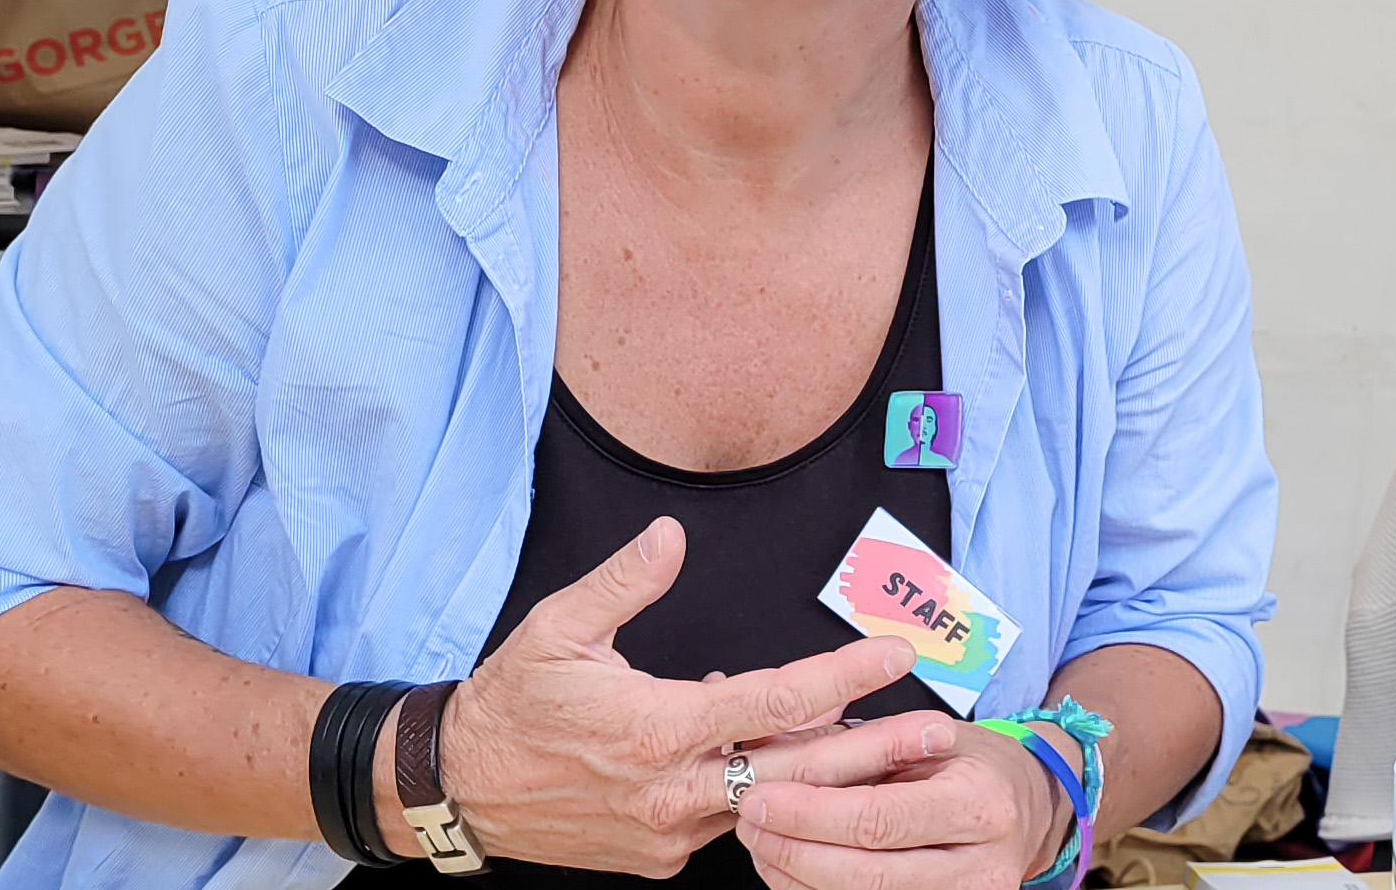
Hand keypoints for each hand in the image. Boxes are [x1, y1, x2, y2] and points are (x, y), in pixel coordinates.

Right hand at [435, 518, 916, 874]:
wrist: (460, 790)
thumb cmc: (510, 704)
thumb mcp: (557, 628)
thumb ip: (623, 582)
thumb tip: (670, 537)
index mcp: (656, 729)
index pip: (772, 702)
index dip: (840, 676)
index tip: (892, 655)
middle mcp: (672, 790)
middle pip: (797, 771)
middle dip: (872, 751)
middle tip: (935, 733)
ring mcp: (669, 832)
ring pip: (766, 801)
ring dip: (824, 777)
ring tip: (887, 751)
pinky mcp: (659, 857)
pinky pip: (727, 820)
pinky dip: (758, 789)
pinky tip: (775, 759)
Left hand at [736, 718, 1075, 889]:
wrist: (1027, 807)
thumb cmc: (968, 763)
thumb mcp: (929, 736)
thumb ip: (862, 747)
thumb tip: (776, 748)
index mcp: (980, 803)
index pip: (879, 818)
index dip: (811, 813)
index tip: (759, 795)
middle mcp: (983, 867)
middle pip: (867, 874)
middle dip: (794, 850)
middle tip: (747, 821)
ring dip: (797, 877)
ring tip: (759, 842)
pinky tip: (788, 868)